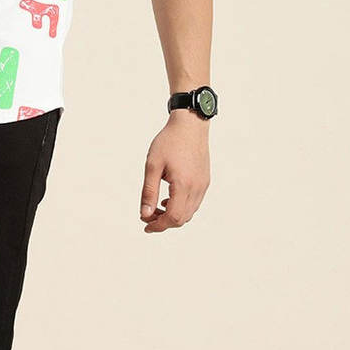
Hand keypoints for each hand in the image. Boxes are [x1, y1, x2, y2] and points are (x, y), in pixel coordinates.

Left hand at [139, 109, 211, 232]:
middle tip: (148, 215)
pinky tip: (169, 199)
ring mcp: (203, 185)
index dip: (158, 225)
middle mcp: (197, 188)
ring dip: (173, 215)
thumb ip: (149, 192)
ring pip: (189, 212)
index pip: (173, 217)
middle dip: (164, 222)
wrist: (190, 125)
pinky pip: (194, 202)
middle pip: (182, 219)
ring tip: (157, 207)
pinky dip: (182, 207)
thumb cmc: (169, 141)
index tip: (145, 224)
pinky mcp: (205, 180)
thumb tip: (144, 214)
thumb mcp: (152, 166)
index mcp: (183, 185)